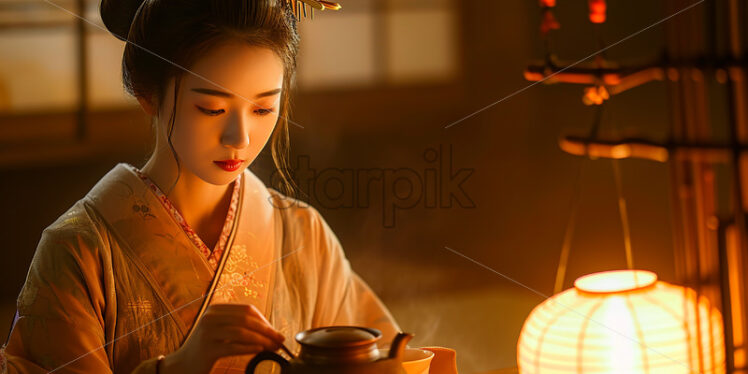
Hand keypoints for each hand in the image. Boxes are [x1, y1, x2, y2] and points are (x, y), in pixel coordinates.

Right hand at [160, 304, 284, 373]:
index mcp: (216, 309)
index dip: (264, 320)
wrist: (182, 364)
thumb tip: (270, 330)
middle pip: (246, 320)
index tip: (275, 332)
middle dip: (267, 330)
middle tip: (279, 340)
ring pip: (242, 333)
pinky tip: (260, 351)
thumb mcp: (221, 330)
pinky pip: (234, 347)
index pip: (247, 310)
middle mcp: (210, 317)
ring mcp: (207, 332)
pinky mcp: (207, 348)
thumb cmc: (207, 348)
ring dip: (262, 340)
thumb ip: (239, 325)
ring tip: (273, 347)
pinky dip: (250, 349)